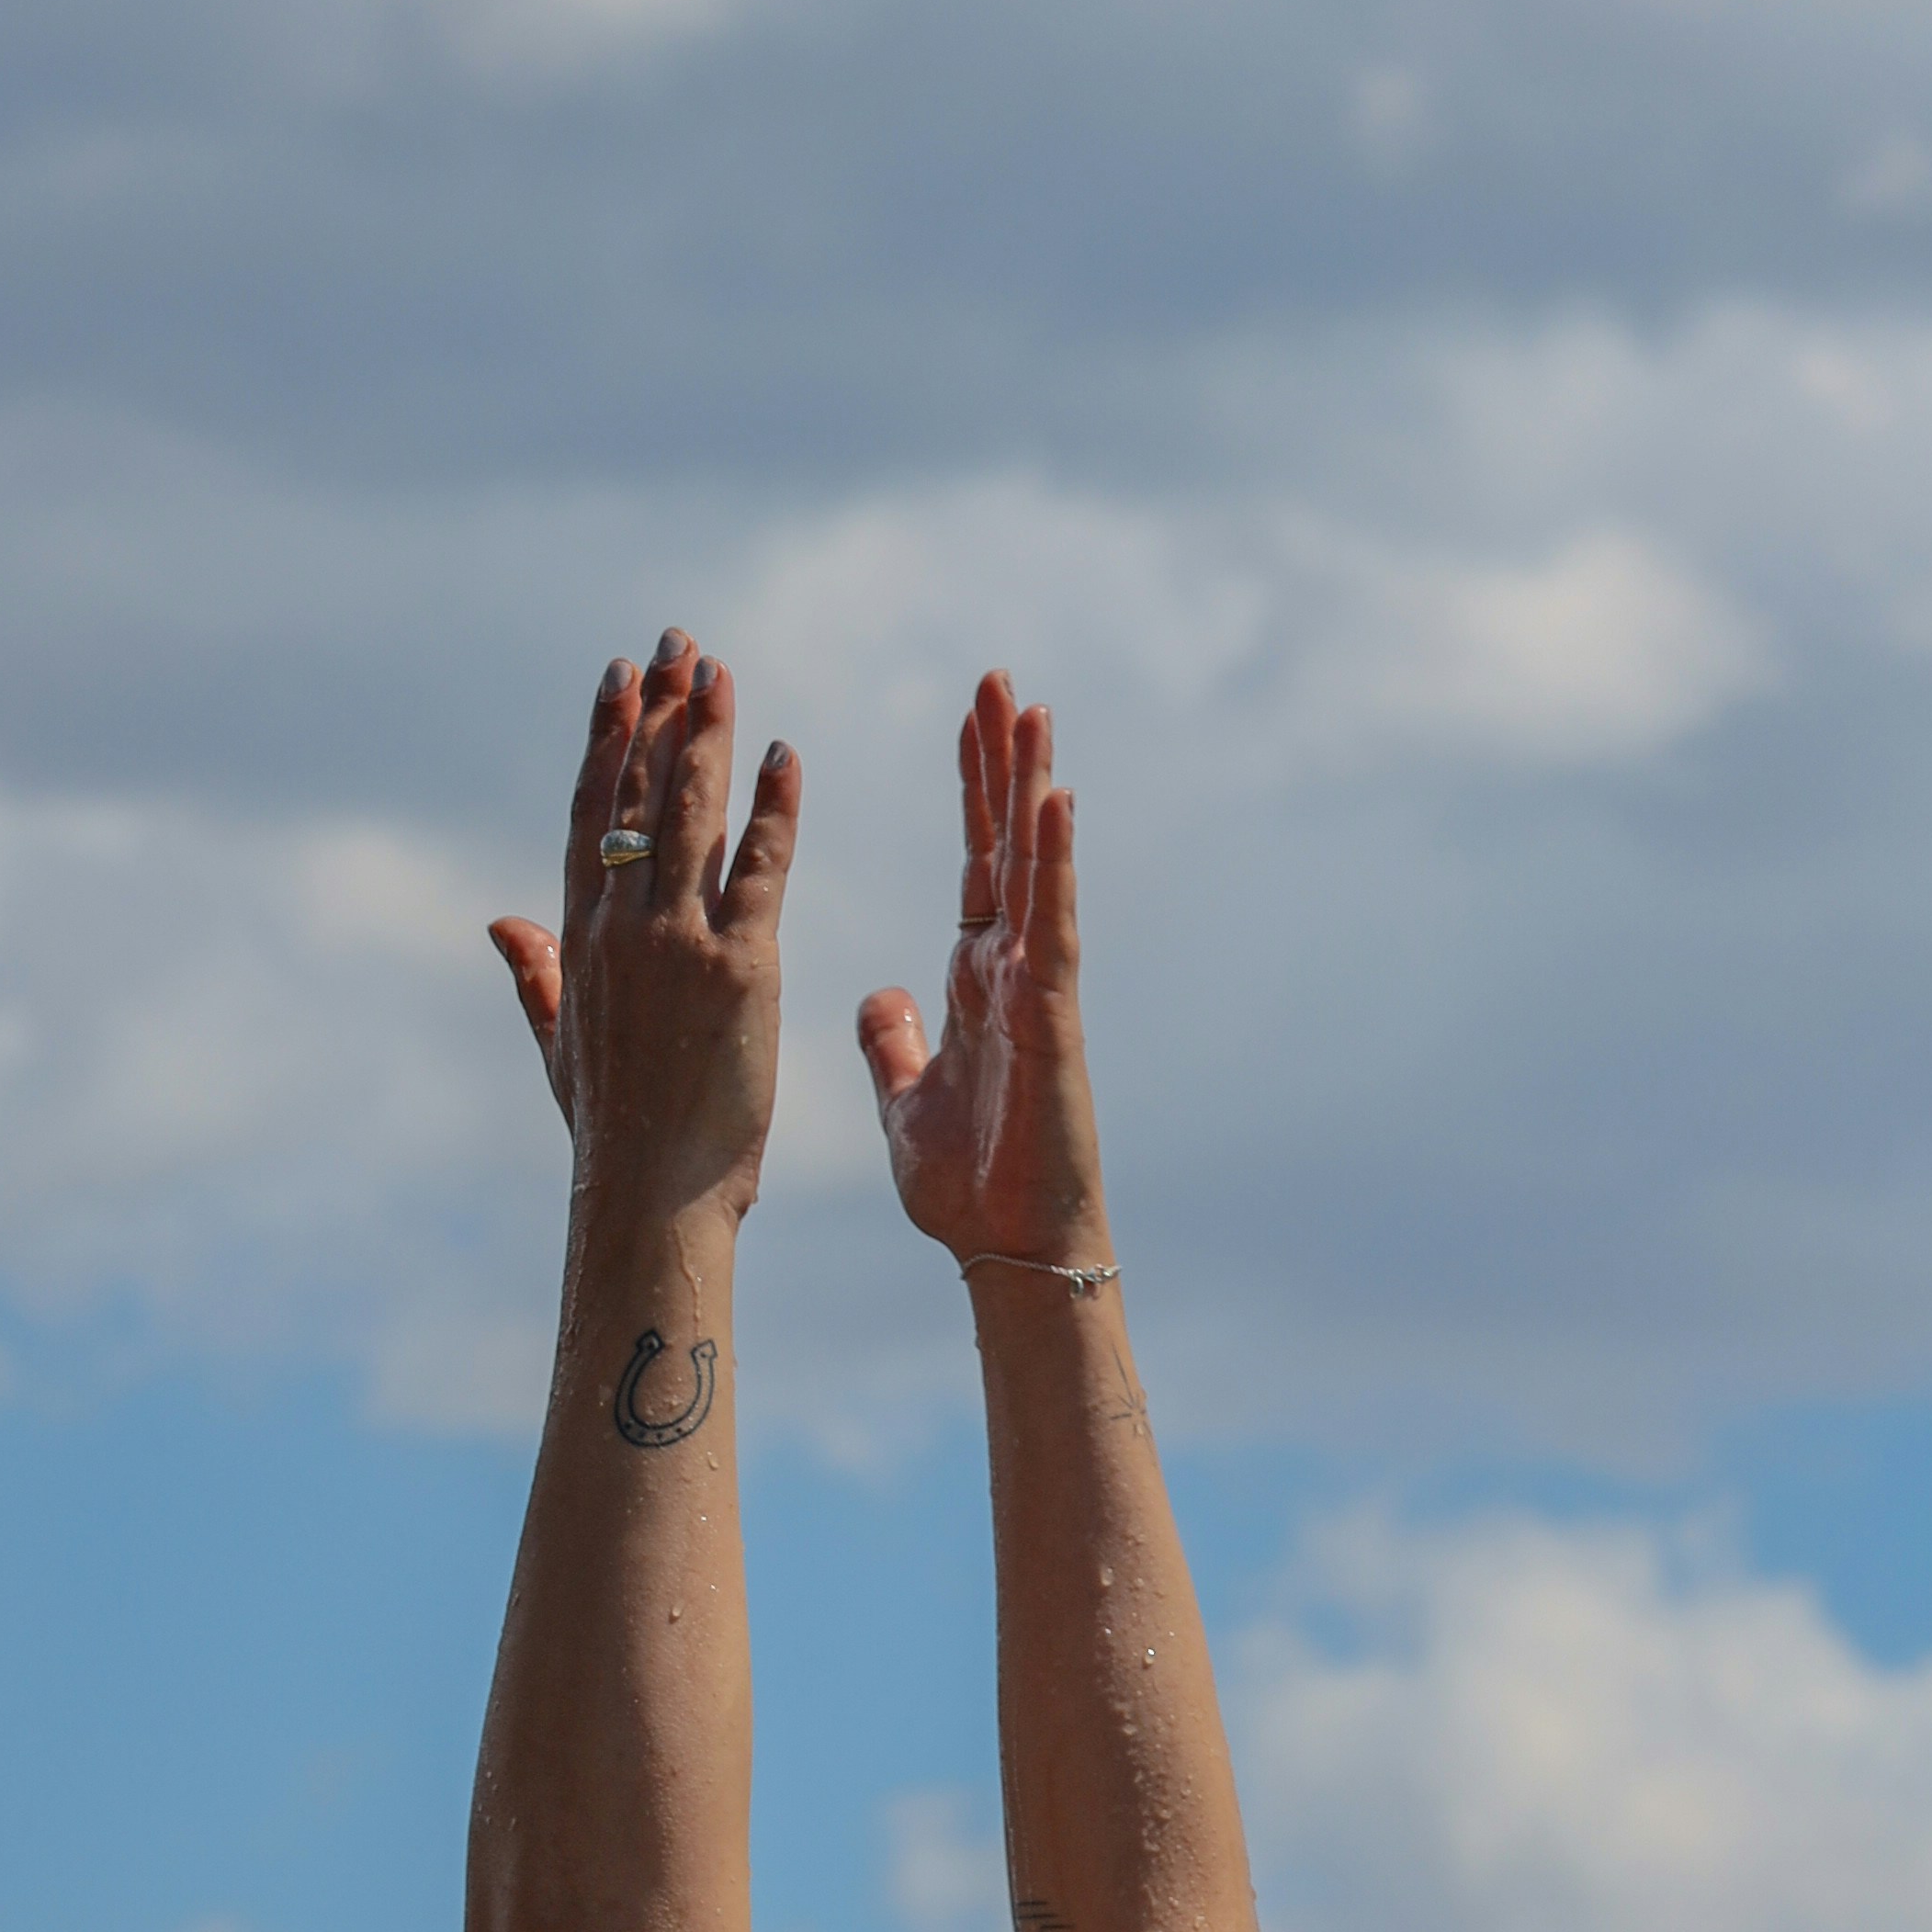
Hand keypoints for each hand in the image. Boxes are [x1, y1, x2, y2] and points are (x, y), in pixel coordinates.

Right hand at [489, 634, 797, 1232]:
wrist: (651, 1199)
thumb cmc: (611, 1138)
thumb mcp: (558, 1047)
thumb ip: (536, 975)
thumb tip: (499, 922)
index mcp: (579, 941)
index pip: (588, 814)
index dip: (604, 739)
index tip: (619, 679)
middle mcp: (620, 928)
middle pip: (636, 794)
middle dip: (659, 710)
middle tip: (680, 643)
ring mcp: (677, 943)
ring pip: (689, 814)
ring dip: (706, 734)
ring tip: (721, 671)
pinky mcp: (739, 970)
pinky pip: (761, 869)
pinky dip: (773, 809)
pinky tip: (783, 754)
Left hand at [856, 671, 1110, 1275]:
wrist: (1011, 1253)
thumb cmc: (969, 1189)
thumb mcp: (907, 1099)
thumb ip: (894, 1041)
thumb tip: (877, 999)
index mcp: (978, 980)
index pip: (975, 862)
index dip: (971, 791)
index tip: (968, 718)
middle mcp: (1014, 968)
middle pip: (1007, 843)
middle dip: (1000, 761)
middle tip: (996, 678)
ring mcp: (1039, 986)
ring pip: (1035, 866)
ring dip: (1032, 786)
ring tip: (1030, 708)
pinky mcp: (1051, 1015)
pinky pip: (1051, 922)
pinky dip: (1052, 860)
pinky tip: (1054, 798)